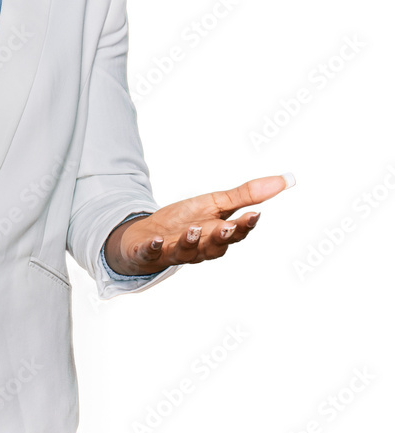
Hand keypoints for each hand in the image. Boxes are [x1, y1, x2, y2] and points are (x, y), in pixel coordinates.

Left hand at [104, 173, 294, 275]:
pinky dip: (153, 248)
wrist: (147, 236)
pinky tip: (155, 240)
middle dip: (221, 237)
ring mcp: (174, 252)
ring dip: (190, 242)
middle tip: (227, 227)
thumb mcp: (215, 203)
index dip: (245, 226)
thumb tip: (286, 180)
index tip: (254, 214)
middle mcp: (199, 248)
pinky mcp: (148, 252)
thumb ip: (247, 195)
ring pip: (186, 252)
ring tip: (194, 229)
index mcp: (217, 236)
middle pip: (214, 246)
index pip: (235, 233)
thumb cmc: (185, 221)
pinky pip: (151, 253)